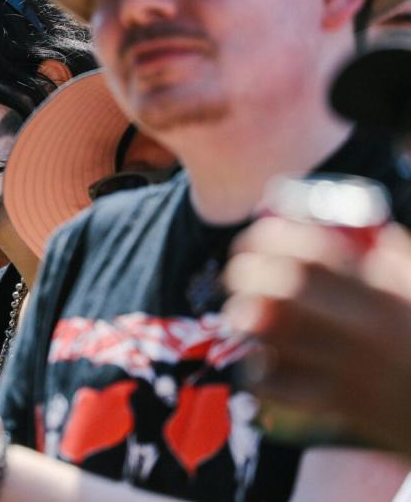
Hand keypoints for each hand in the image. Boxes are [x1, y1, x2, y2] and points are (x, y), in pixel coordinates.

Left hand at [223, 217, 410, 453]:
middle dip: (250, 273)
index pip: (318, 251)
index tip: (250, 242)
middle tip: (237, 276)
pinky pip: (278, 383)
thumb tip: (361, 227)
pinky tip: (261, 359)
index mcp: (382, 291)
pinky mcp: (337, 402)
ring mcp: (350, 366)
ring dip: (246, 317)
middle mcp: (367, 325)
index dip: (273, 239)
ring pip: (275, 332)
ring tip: (242, 313)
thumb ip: (392, 258)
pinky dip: (258, 369)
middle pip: (290, 285)